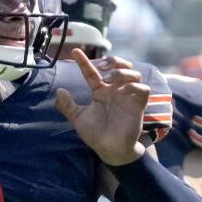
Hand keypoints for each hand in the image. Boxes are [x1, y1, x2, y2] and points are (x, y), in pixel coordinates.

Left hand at [55, 47, 149, 165]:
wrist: (109, 150)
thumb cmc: (95, 135)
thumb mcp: (78, 119)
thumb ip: (67, 106)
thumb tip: (58, 91)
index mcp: (101, 92)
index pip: (92, 72)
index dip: (84, 61)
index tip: (75, 52)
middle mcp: (115, 91)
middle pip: (121, 66)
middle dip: (114, 61)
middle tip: (103, 66)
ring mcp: (128, 97)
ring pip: (134, 74)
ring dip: (123, 72)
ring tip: (110, 79)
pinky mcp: (138, 106)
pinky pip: (143, 89)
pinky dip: (134, 86)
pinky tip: (122, 90)